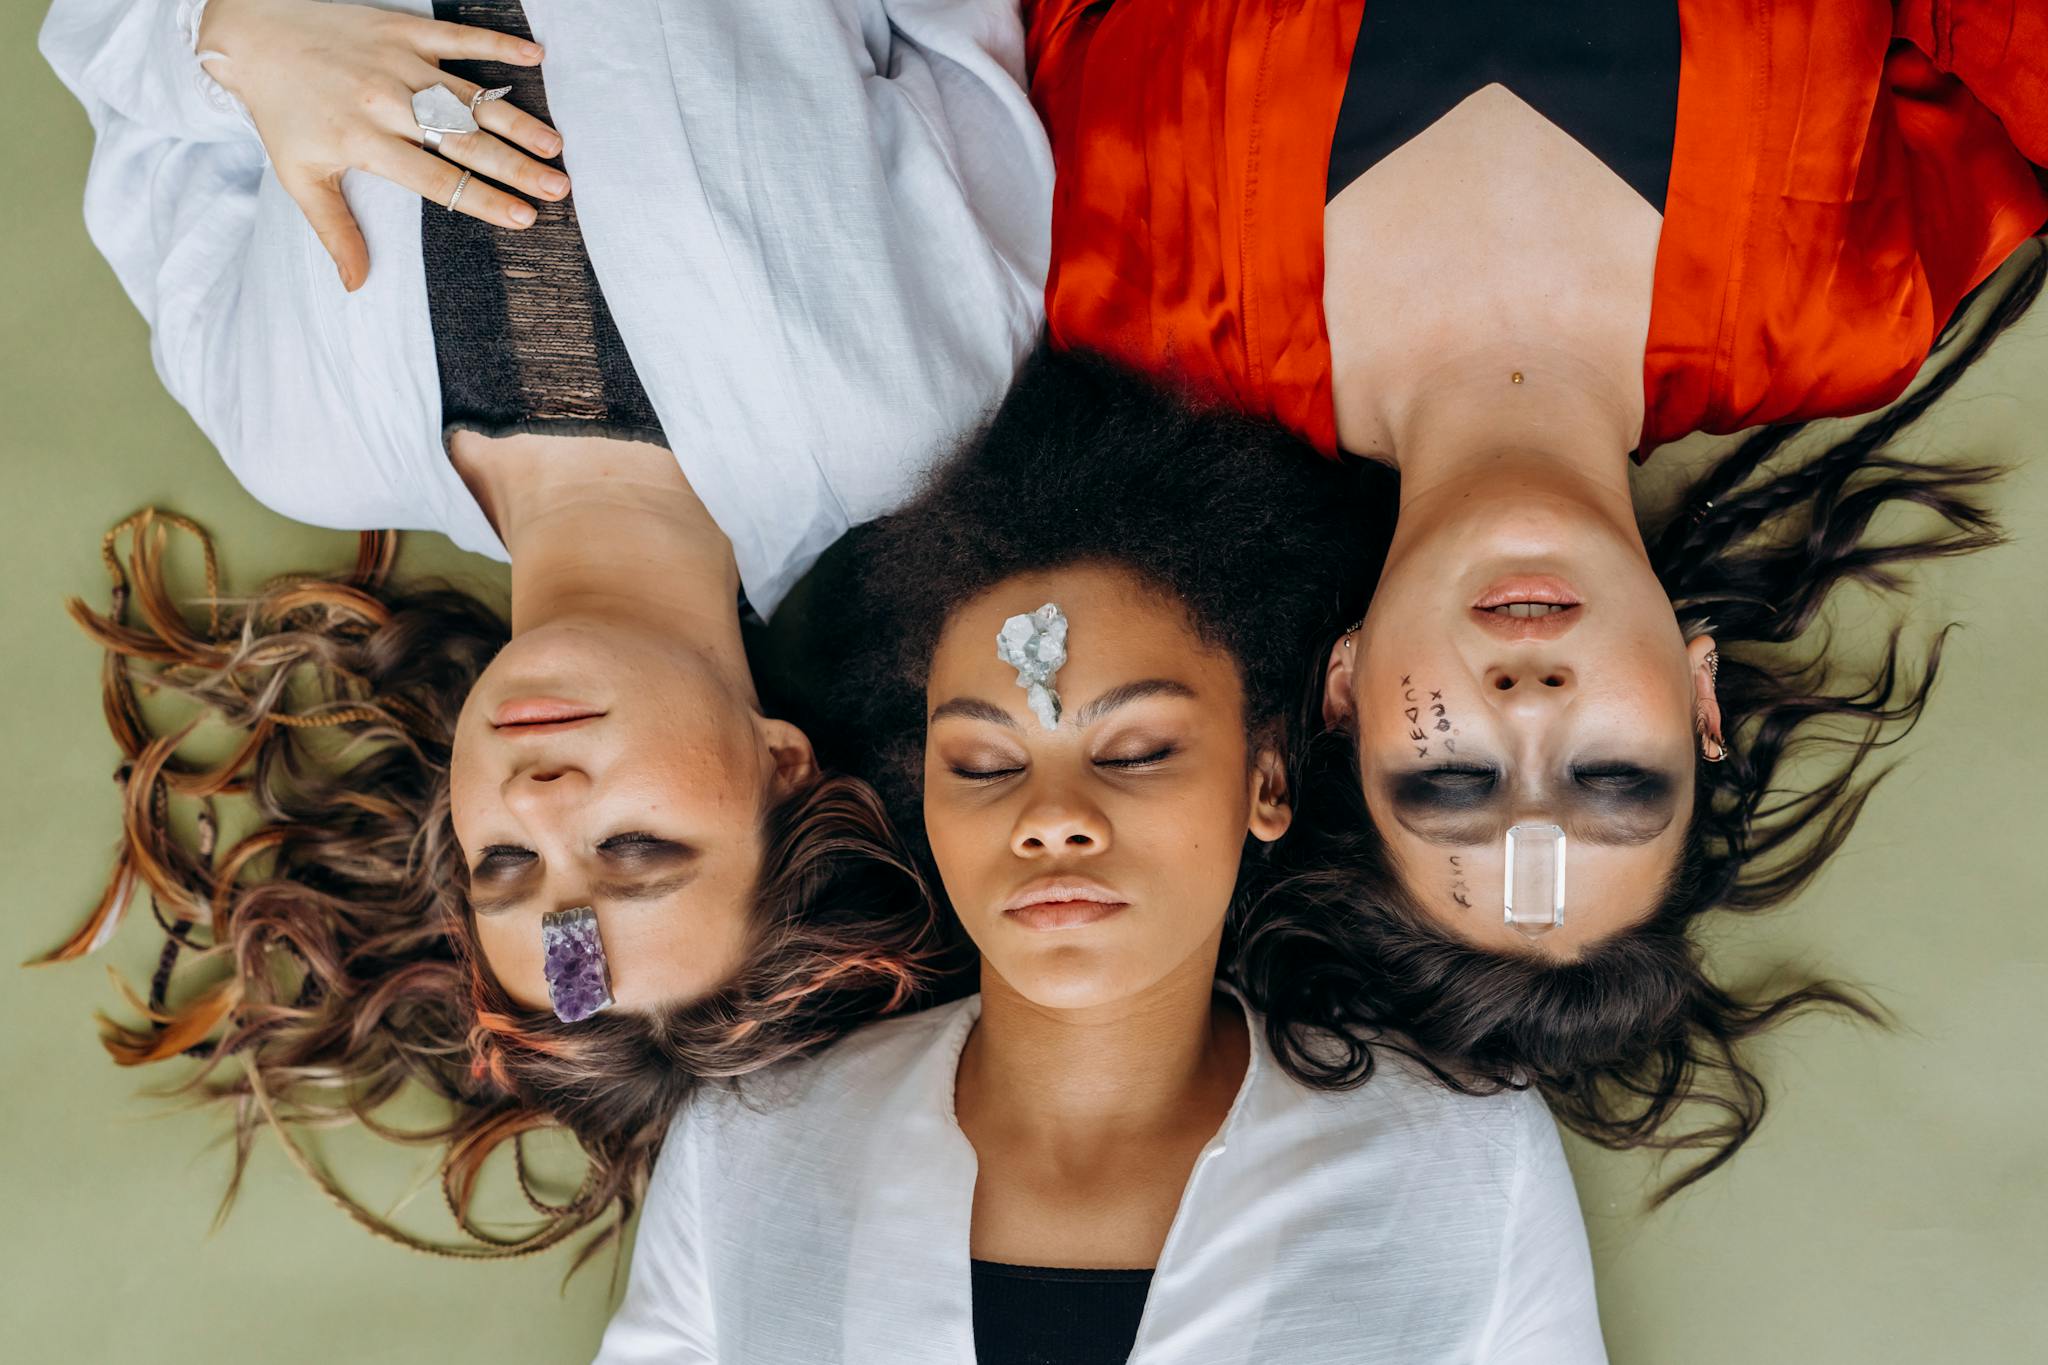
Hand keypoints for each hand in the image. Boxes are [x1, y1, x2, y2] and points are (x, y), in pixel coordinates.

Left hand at [197, 0, 569, 289]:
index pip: (436, 178)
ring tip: (554, 146)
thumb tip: (356, 284)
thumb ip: (335, 230)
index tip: (522, 218)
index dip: (482, 199)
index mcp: (364, 141)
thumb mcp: (299, 175)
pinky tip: (535, 55)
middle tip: (557, 188)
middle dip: (515, 168)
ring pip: (469, 97)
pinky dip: (497, 44)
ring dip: (516, 121)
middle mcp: (387, 102)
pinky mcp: (402, 29)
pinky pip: (458, 38)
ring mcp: (399, 63)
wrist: (252, 32)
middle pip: (463, 142)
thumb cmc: (281, 111)